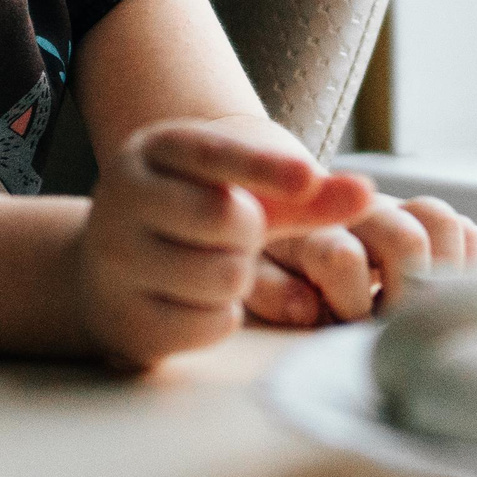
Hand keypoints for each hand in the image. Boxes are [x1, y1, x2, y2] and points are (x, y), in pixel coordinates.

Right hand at [77, 120, 373, 368]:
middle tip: (234, 235)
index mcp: (151, 152)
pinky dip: (220, 318)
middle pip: (227, 219)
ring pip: (223, 276)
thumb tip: (367, 193)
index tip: (308, 177)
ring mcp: (114, 261)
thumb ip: (303, 195)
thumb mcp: (240, 192)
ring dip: (238, 278)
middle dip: (251, 234)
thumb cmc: (192, 218)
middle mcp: (122, 199)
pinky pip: (208, 324)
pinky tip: (195, 302)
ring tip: (212, 266)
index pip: (212, 153)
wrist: (108, 269)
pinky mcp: (122, 319)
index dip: (264, 166)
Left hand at [246, 193, 476, 326]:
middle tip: (397, 326)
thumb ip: (273, 292)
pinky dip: (464, 261)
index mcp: (312, 231)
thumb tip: (310, 307)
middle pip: (408, 239)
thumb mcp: (253, 276)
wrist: (283, 200)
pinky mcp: (424, 218)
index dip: (351, 304)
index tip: (345, 329)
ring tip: (424, 309)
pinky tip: (441, 293)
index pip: (344, 257)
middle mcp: (360, 214)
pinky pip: (463, 228)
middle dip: (408, 293)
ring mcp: (398, 212)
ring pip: (442, 221)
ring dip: (442, 271)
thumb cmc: (268, 255)